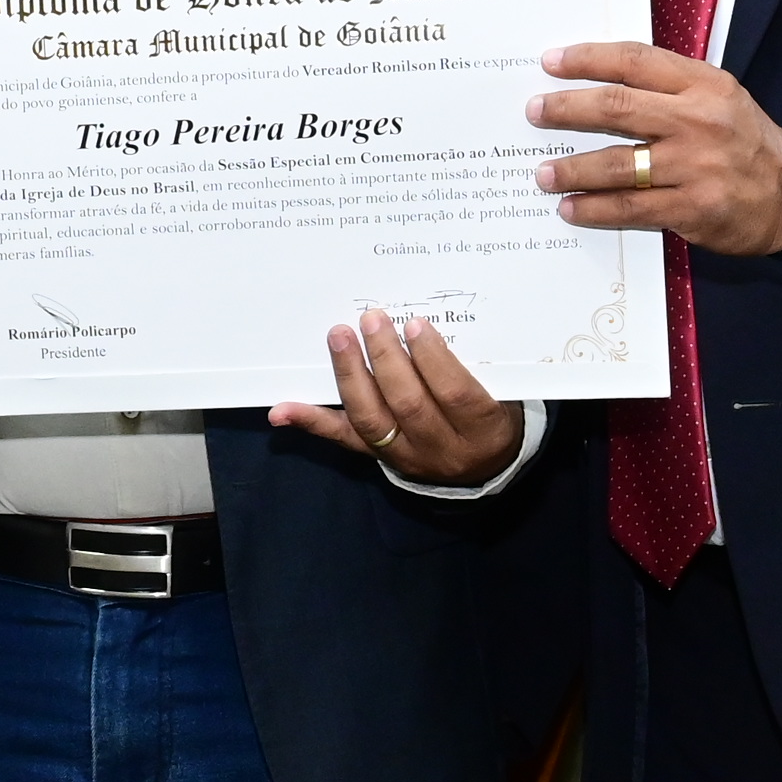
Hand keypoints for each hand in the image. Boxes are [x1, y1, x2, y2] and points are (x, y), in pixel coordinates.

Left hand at [270, 309, 525, 485]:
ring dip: (350, 376)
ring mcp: (407, 457)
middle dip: (386, 359)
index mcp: (483, 428)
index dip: (433, 359)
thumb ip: (472, 360)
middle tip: (371, 319)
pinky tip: (281, 410)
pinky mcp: (378, 458)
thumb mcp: (500, 388)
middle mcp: (443, 449)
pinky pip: (343, 439)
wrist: (487, 463)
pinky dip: (311, 422)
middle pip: (409, 405)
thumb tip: (425, 318)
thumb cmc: (493, 410)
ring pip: (371, 420)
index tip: (416, 325)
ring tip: (338, 337)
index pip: (455, 394)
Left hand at [527, 41, 781, 255]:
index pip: (634, 60)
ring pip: (618, 162)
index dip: (587, 59)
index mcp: (703, 85)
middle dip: (566, 109)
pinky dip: (595, 209)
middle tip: (533, 112)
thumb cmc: (744, 140)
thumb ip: (668, 87)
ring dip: (572, 168)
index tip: (550, 62)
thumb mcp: (718, 97)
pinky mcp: (693, 208)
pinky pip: (631, 208)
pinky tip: (571, 208)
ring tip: (542, 173)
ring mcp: (695, 166)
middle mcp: (697, 120)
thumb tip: (597, 82)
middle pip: (617, 107)